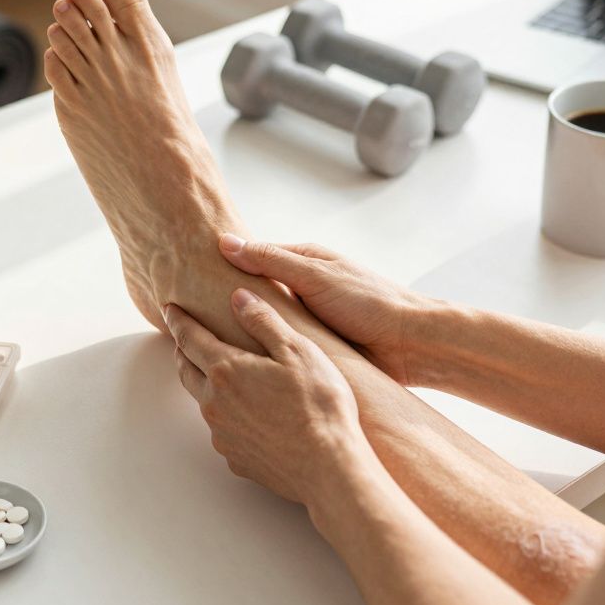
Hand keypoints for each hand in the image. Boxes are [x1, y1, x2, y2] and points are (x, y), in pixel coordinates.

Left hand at [164, 288, 367, 505]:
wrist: (327, 468)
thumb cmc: (318, 405)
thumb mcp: (297, 351)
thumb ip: (263, 321)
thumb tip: (238, 296)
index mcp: (226, 370)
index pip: (189, 338)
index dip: (178, 320)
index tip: (169, 308)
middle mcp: (214, 403)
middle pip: (187, 370)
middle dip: (183, 351)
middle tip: (184, 338)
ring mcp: (222, 434)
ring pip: (204, 402)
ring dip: (205, 384)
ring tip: (218, 375)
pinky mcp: (235, 458)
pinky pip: (224, 430)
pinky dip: (227, 416)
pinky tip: (246, 415)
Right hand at [218, 234, 432, 385]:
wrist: (410, 344)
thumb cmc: (369, 302)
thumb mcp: (314, 275)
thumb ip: (270, 260)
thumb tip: (225, 243)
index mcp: (305, 262)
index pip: (255, 259)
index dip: (226, 268)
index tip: (193, 277)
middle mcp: (306, 288)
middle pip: (259, 293)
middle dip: (234, 302)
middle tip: (197, 316)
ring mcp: (311, 318)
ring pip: (270, 321)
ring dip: (251, 331)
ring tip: (215, 343)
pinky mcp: (318, 346)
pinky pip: (285, 345)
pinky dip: (270, 350)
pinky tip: (248, 362)